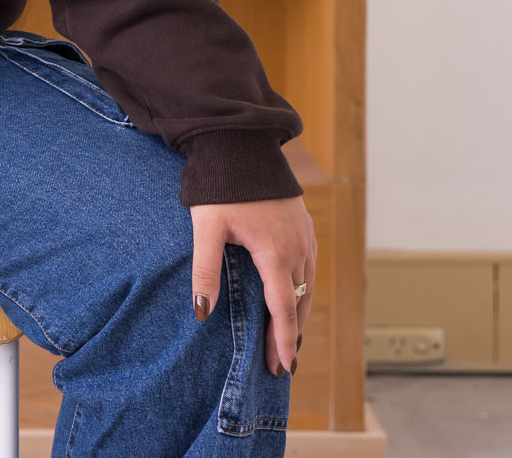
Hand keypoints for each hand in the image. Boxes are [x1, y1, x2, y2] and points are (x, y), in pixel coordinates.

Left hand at [189, 196, 315, 376]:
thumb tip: (202, 313)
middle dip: (291, 335)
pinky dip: (303, 290)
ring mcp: (305, 237)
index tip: (282, 366)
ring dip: (298, 314)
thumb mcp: (206, 229)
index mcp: (275, 252)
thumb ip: (205, 271)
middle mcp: (298, 248)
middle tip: (281, 364)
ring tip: (289, 340)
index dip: (283, 340)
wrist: (242, 146)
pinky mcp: (304, 227)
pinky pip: (309, 268)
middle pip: (298, 303)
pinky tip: (294, 299)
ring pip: (307, 286)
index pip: (283, 308)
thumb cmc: (222, 187)